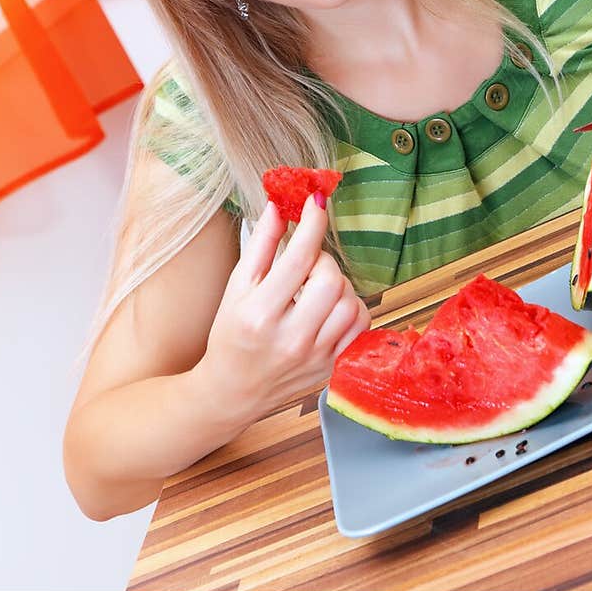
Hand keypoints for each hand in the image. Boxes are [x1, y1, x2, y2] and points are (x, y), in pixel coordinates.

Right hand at [198, 193, 370, 425]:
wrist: (232, 390)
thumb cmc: (231, 334)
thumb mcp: (237, 286)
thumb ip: (262, 244)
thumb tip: (280, 205)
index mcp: (260, 314)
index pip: (299, 258)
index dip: (313, 223)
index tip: (317, 200)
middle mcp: (290, 338)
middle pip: (330, 280)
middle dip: (322, 260)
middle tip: (306, 264)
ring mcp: (314, 356)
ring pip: (350, 301)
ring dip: (337, 284)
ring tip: (315, 288)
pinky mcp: (331, 367)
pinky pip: (360, 324)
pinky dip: (351, 307)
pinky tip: (329, 307)